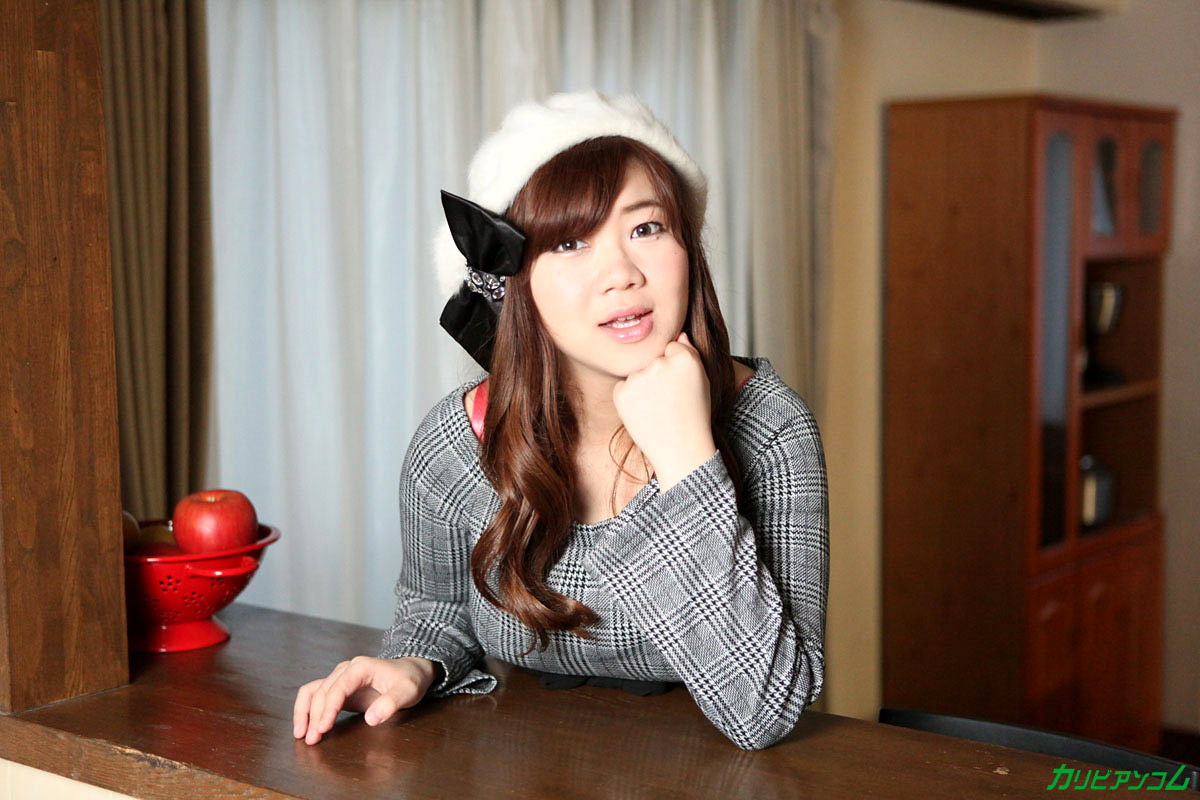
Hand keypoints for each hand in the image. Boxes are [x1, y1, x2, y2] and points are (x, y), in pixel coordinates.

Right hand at [293, 655, 436, 744]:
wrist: (411, 670)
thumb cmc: (410, 679)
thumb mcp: (408, 691)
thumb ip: (391, 703)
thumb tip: (371, 719)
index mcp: (361, 667)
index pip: (338, 687)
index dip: (329, 708)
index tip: (324, 728)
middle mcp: (347, 669)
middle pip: (323, 691)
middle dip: (316, 716)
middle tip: (313, 740)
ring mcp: (341, 677)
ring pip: (314, 691)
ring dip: (305, 712)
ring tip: (301, 735)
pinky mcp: (339, 687)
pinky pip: (315, 694)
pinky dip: (306, 708)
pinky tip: (304, 726)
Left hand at [612, 331, 715, 491]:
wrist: (680, 449)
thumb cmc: (694, 415)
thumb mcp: (702, 380)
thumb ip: (690, 352)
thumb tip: (678, 333)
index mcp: (683, 358)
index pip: (671, 346)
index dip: (676, 367)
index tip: (680, 385)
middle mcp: (659, 364)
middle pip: (652, 358)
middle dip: (658, 374)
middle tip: (669, 399)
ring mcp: (638, 378)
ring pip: (637, 372)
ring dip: (643, 385)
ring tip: (658, 408)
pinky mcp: (622, 393)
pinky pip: (624, 387)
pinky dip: (630, 398)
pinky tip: (645, 413)